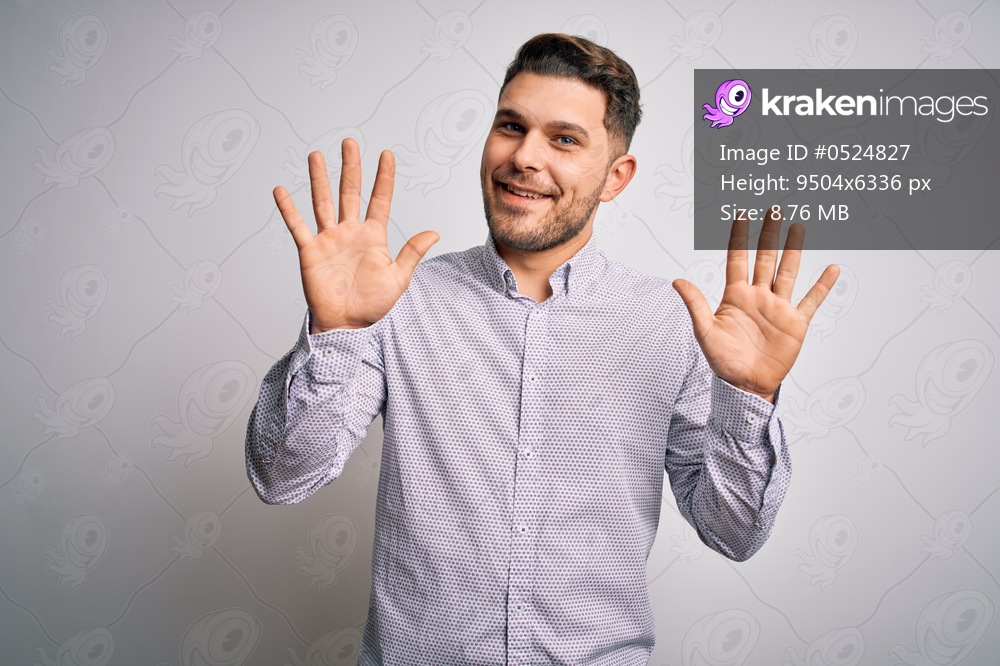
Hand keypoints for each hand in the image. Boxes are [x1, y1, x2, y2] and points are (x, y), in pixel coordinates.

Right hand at [275, 138, 439, 331]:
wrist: (346, 325)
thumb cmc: (372, 305)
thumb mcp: (398, 279)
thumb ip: (412, 253)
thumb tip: (434, 232)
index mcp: (373, 237)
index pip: (379, 200)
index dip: (384, 178)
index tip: (386, 155)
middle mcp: (350, 232)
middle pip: (350, 193)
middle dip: (351, 168)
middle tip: (349, 143)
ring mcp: (329, 239)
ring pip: (323, 202)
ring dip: (319, 179)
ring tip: (316, 156)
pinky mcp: (310, 251)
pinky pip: (297, 227)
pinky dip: (288, 209)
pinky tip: (281, 191)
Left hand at [672, 208, 838, 402]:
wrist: (745, 385)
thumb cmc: (724, 361)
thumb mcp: (705, 331)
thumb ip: (695, 304)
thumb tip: (676, 281)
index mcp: (736, 296)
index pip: (737, 259)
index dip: (739, 237)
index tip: (741, 214)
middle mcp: (758, 296)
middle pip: (765, 259)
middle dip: (769, 235)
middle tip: (775, 210)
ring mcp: (778, 308)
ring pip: (787, 272)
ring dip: (793, 250)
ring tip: (798, 227)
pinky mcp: (795, 323)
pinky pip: (811, 301)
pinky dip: (822, 286)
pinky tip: (832, 270)